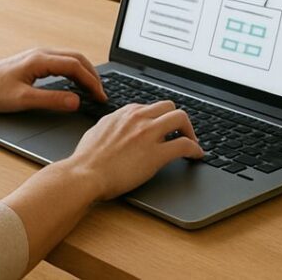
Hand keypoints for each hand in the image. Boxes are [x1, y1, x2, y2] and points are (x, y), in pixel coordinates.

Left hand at [0, 47, 107, 112]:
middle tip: (101, 94)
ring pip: (70, 59)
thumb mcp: (23, 100)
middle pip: (77, 58)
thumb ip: (51, 100)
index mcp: (40, 60)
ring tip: (93, 90)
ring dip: (84, 72)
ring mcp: (37, 56)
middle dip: (92, 75)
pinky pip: (61, 62)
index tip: (101, 96)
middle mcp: (41, 54)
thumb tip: (76, 101)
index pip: (75, 66)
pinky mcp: (34, 62)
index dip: (92, 81)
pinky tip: (75, 84)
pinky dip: (74, 72)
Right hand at [64, 100, 203, 200]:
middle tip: (181, 133)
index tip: (163, 127)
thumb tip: (115, 128)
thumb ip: (111, 125)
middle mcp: (138, 118)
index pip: (150, 107)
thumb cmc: (86, 159)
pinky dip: (195, 149)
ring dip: (190, 130)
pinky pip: (185, 145)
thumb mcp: (97, 131)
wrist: (85, 174)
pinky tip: (196, 155)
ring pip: (181, 118)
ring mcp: (148, 134)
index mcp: (124, 113)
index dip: (159, 118)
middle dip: (177, 119)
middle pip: (169, 106)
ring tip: (192, 142)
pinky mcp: (156, 154)